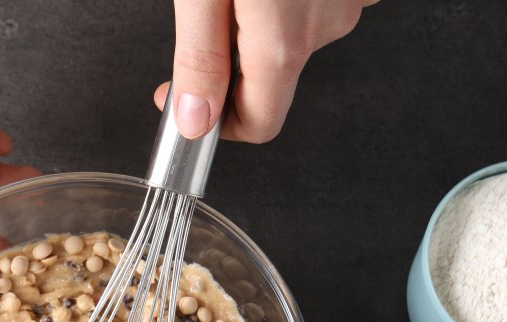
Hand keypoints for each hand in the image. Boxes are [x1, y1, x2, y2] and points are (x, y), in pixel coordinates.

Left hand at [154, 0, 377, 142]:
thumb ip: (199, 56)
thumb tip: (195, 121)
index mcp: (281, 42)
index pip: (258, 125)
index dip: (215, 122)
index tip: (182, 97)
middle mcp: (324, 27)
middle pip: (272, 78)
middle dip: (233, 58)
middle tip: (203, 17)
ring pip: (295, 36)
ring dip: (262, 20)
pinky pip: (319, 4)